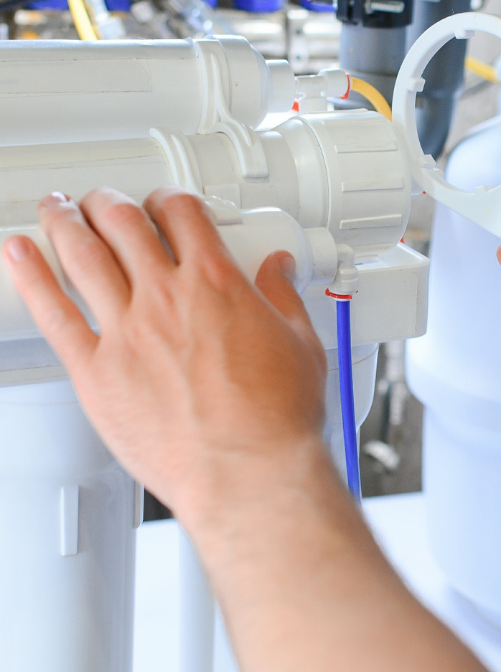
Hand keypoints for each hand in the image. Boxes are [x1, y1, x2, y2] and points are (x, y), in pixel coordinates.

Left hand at [2, 187, 328, 525]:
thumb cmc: (275, 421)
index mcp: (217, 284)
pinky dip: (31, 276)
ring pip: (82, 254)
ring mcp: (127, 332)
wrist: (247, 472)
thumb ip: (283, 299)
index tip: (163, 204)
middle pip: (123, 222)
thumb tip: (279, 272)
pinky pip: (53, 313)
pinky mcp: (96, 372)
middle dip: (108, 203)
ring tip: (57, 209)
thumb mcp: (300, 345)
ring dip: (65, 222)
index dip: (168, 199)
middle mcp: (166, 298)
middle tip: (101, 202)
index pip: (182, 214)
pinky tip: (19, 255)